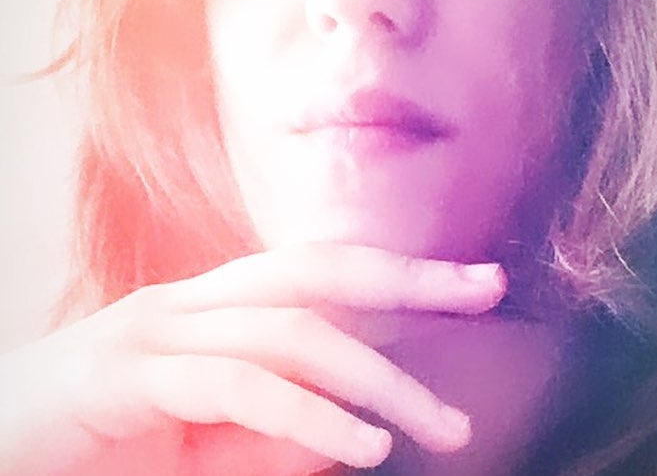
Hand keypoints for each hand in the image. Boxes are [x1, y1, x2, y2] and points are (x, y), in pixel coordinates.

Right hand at [0, 244, 505, 475]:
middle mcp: (194, 301)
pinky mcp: (128, 374)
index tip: (478, 283)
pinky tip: (360, 449)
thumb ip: (277, 432)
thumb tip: (355, 431)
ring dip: (376, 378)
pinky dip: (307, 417)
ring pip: (292, 331)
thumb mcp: (209, 448)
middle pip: (321, 271)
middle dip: (408, 279)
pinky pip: (237, 386)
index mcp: (217, 308)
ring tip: (442, 425)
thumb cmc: (103, 452)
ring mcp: (158, 329)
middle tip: (487, 288)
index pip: (328, 274)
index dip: (404, 274)